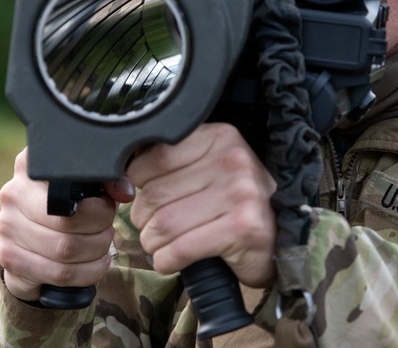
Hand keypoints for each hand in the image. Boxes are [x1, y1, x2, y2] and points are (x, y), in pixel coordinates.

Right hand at [0, 148, 135, 301]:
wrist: (32, 239)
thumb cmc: (68, 206)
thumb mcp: (90, 186)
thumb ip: (110, 181)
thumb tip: (124, 192)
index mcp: (34, 166)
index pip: (70, 184)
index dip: (98, 203)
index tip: (107, 206)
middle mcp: (14, 192)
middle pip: (69, 221)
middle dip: (100, 230)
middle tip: (107, 230)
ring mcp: (7, 226)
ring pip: (66, 250)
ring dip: (95, 252)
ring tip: (101, 247)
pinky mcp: (9, 257)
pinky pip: (59, 273)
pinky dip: (86, 273)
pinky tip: (93, 264)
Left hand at [128, 122, 277, 287]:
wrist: (278, 239)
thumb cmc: (233, 204)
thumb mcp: (207, 168)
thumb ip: (168, 164)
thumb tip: (119, 180)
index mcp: (220, 137)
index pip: (152, 158)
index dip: (139, 184)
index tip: (152, 197)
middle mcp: (233, 160)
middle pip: (154, 195)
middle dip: (145, 220)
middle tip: (158, 227)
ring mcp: (241, 193)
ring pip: (162, 225)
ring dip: (154, 244)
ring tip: (167, 244)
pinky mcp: (242, 228)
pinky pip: (179, 250)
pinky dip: (167, 261)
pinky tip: (176, 259)